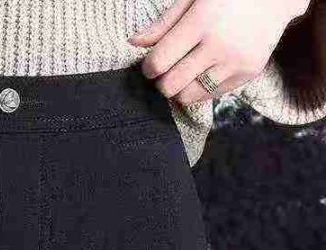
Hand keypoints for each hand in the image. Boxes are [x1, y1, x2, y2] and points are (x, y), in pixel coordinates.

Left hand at [128, 0, 311, 104]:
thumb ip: (163, 23)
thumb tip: (133, 43)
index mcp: (202, 21)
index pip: (158, 63)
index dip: (148, 67)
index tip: (152, 63)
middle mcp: (220, 45)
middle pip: (170, 86)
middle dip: (162, 80)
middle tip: (168, 69)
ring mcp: (235, 61)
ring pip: (188, 96)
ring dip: (180, 88)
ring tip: (186, 71)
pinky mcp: (248, 73)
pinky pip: (210, 95)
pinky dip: (200, 88)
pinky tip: (204, 71)